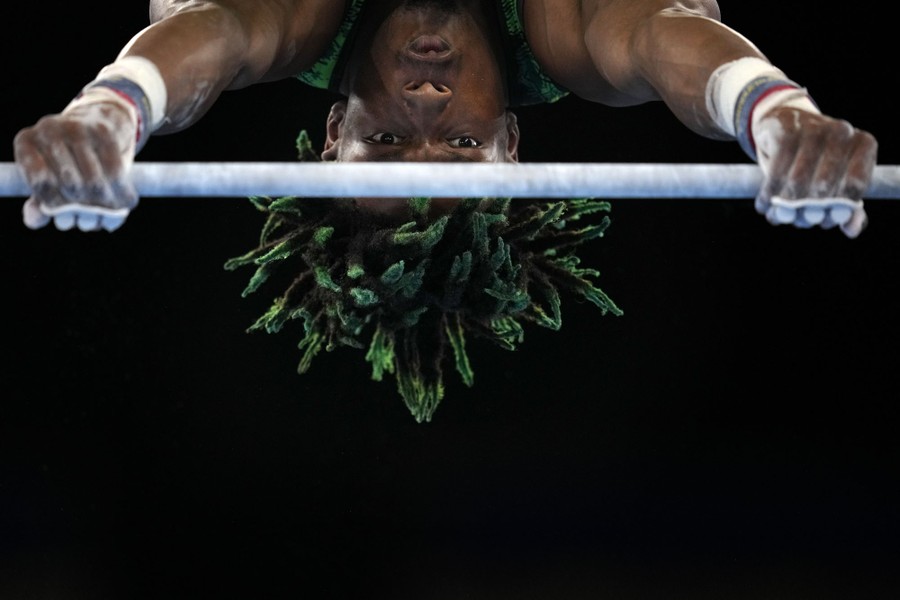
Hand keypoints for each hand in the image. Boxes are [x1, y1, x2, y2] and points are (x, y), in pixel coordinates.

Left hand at [13, 88, 139, 231]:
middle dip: (83, 209)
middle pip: (71, 185)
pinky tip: (126, 200)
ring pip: (95, 183)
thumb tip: (36, 220)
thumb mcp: (50, 177)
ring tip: (108, 212)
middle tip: (88, 219)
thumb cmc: (68, 159)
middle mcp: (48, 129)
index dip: (55, 204)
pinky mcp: (104, 132)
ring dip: (106, 206)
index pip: (41, 183)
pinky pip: (116, 173)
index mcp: (27, 142)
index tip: (64, 212)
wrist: (96, 123)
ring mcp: (77, 128)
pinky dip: (123, 193)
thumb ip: (40, 202)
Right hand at [752, 106, 877, 238]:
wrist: (785, 122)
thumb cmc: (816, 159)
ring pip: (797, 182)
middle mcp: (842, 132)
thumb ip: (847, 207)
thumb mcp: (836, 179)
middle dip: (808, 210)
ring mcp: (813, 129)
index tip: (825, 220)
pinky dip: (767, 195)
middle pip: (824, 186)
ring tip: (778, 215)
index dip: (838, 209)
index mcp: (863, 144)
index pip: (855, 185)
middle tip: (799, 219)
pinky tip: (763, 205)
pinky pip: (775, 174)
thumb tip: (850, 230)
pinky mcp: (785, 133)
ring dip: (784, 206)